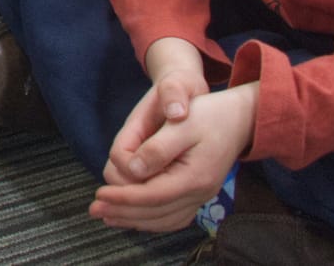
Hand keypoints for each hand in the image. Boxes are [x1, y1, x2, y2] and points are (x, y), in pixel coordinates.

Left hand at [93, 84, 257, 231]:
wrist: (239, 117)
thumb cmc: (209, 114)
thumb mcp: (181, 123)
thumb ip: (157, 148)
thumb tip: (132, 170)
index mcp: (194, 177)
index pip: (152, 196)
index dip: (123, 198)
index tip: (99, 195)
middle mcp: (199, 193)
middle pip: (155, 212)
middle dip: (122, 212)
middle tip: (94, 210)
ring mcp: (200, 196)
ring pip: (164, 219)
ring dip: (134, 218)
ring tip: (108, 216)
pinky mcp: (198, 193)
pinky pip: (173, 216)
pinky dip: (152, 219)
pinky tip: (134, 215)